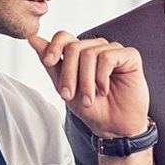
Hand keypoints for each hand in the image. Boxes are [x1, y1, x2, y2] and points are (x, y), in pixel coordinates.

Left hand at [29, 32, 148, 138]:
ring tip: (90, 98)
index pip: (64, 37)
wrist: (114, 127)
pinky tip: (104, 89)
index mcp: (81, 54)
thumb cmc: (93, 109)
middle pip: (74, 47)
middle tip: (70, 95)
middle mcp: (97, 48)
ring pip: (90, 53)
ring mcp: (114, 51)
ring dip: (86, 81)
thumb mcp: (65, 88)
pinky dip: (102, 77)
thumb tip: (33, 39)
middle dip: (69, 74)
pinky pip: (108, 57)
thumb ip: (52, 64)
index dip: (54, 46)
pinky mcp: (130, 56)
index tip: (48, 62)